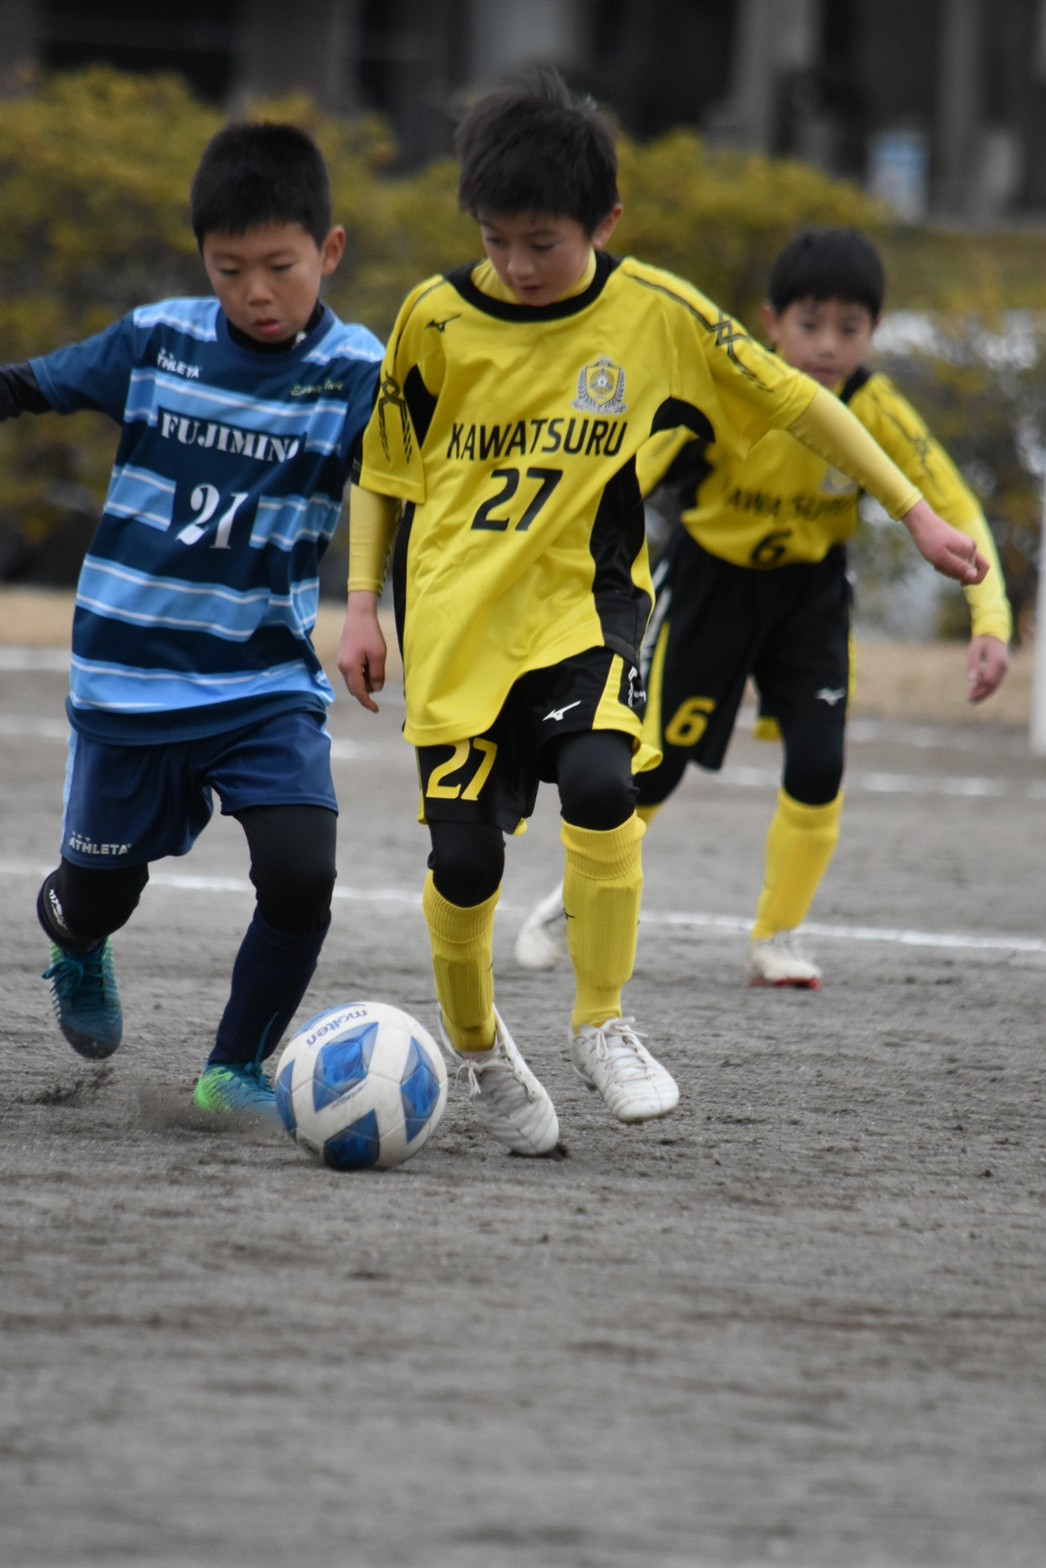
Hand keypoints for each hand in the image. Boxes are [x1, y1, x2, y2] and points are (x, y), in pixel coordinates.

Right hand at [337, 591, 386, 712]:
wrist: (358, 615)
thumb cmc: (370, 634)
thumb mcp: (378, 655)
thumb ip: (377, 674)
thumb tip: (375, 689)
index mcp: (350, 668)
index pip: (359, 692)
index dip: (367, 702)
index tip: (376, 710)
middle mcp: (342, 667)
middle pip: (354, 688)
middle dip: (366, 691)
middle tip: (379, 681)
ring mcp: (341, 662)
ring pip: (353, 681)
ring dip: (364, 682)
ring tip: (376, 670)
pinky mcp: (343, 657)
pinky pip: (352, 673)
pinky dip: (361, 675)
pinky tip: (370, 665)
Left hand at [901, 501, 988, 584]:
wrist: (921, 522)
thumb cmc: (929, 540)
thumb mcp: (941, 558)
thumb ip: (958, 568)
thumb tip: (973, 576)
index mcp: (970, 549)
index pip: (980, 571)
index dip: (972, 580)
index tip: (960, 583)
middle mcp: (971, 546)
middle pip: (969, 570)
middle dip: (955, 573)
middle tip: (938, 567)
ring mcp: (964, 545)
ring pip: (961, 566)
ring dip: (949, 569)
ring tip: (935, 563)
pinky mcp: (957, 545)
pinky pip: (956, 560)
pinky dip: (947, 564)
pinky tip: (935, 561)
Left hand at [966, 635, 1008, 703]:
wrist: (994, 636)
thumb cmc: (982, 642)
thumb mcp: (974, 650)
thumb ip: (972, 663)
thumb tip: (970, 679)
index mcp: (996, 660)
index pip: (989, 680)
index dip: (979, 689)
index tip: (969, 696)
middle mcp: (1003, 666)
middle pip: (993, 685)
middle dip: (982, 694)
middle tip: (970, 701)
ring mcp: (1004, 669)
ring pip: (995, 685)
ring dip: (984, 693)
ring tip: (972, 699)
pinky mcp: (1002, 671)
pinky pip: (996, 682)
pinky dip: (987, 688)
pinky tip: (977, 691)